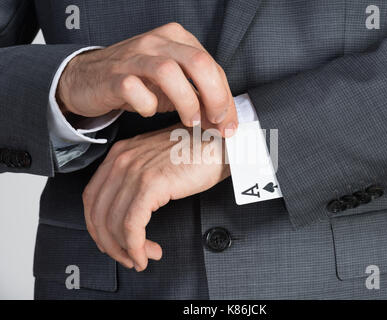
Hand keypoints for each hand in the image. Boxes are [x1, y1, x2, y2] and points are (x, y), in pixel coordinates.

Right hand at [58, 22, 237, 136]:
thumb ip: (198, 97)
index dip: (226, 98)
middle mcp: (158, 42)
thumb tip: (224, 122)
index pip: (212, 66)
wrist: (87, 77)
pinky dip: (147, 106)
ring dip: (186, 102)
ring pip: (169, 73)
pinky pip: (135, 89)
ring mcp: (134, 56)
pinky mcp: (113, 75)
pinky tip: (148, 111)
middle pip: (198, 63)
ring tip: (190, 121)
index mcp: (177, 39)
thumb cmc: (137, 80)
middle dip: (215, 97)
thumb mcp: (173, 85)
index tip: (229, 125)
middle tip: (217, 123)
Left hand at [82, 124, 229, 270]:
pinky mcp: (152, 184)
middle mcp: (122, 160)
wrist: (220, 142)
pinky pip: (132, 225)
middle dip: (109, 243)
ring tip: (141, 258)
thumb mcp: (157, 160)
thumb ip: (138, 179)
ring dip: (126, 249)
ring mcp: (135, 171)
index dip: (97, 226)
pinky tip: (145, 254)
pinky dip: (136, 246)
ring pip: (113, 223)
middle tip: (126, 257)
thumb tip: (130, 212)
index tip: (108, 241)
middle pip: (98, 213)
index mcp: (120, 154)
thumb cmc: (197, 152)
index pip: (92, 197)